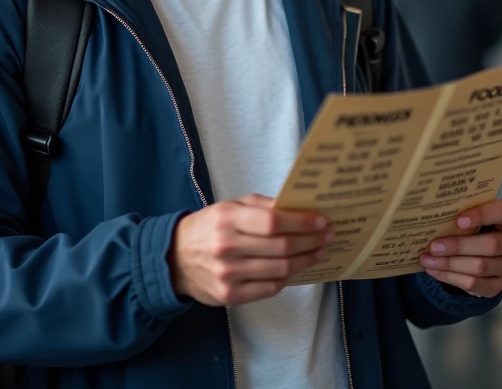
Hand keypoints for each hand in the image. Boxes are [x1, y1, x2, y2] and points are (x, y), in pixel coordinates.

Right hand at [169, 195, 332, 306]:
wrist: (174, 259)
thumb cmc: (209, 228)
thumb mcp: (230, 206)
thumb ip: (262, 206)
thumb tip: (298, 208)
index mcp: (227, 218)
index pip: (274, 221)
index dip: (302, 222)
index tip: (321, 221)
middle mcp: (226, 246)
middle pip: (282, 246)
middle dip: (311, 241)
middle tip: (327, 236)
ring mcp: (227, 274)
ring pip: (280, 269)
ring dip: (305, 260)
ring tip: (317, 252)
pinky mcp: (229, 295)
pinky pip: (270, 288)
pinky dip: (287, 278)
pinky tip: (295, 269)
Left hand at [418, 199, 501, 297]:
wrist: (485, 251)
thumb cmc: (479, 225)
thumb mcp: (476, 214)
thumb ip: (465, 212)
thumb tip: (436, 217)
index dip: (482, 215)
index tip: (458, 220)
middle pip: (491, 245)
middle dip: (458, 246)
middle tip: (433, 246)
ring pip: (481, 267)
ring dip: (450, 264)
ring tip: (427, 259)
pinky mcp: (500, 285)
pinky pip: (475, 285)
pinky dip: (451, 278)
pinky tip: (434, 270)